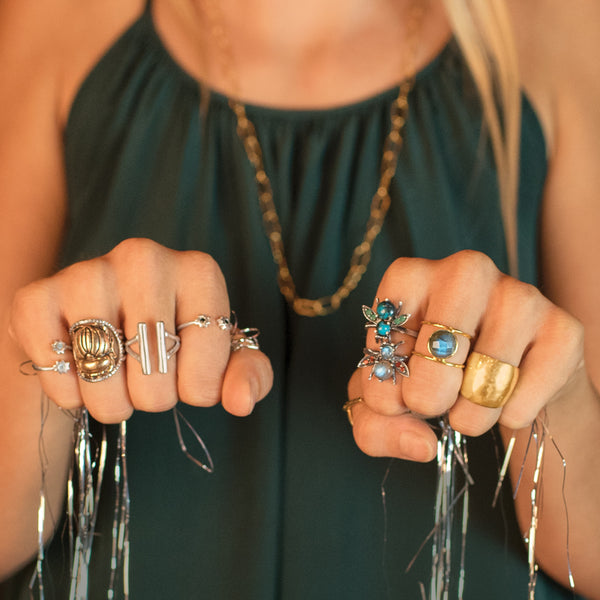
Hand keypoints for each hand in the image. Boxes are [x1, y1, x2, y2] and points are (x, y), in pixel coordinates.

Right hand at [9, 238, 272, 422]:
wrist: (111, 320)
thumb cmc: (177, 340)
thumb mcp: (223, 356)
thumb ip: (250, 375)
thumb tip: (241, 401)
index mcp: (198, 270)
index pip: (207, 364)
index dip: (198, 389)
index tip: (189, 378)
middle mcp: (144, 258)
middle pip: (154, 371)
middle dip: (154, 398)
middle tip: (150, 383)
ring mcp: (89, 271)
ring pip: (103, 372)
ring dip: (111, 402)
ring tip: (118, 385)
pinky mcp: (39, 294)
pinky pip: (53, 365)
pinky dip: (68, 391)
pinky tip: (82, 375)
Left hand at [347, 250, 583, 461]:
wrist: (498, 380)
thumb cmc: (429, 380)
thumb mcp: (387, 402)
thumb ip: (374, 426)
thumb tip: (421, 443)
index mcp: (411, 276)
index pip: (386, 332)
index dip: (384, 383)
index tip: (394, 398)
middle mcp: (466, 271)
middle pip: (440, 345)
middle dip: (427, 397)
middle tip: (430, 406)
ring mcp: (519, 295)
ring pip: (487, 374)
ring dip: (470, 414)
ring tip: (465, 406)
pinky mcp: (561, 329)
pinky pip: (528, 393)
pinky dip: (509, 415)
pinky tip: (503, 401)